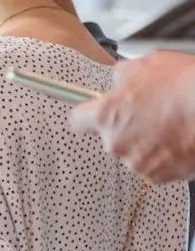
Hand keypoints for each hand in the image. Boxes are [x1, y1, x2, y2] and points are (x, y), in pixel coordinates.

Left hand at [69, 51, 194, 183]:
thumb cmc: (186, 88)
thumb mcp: (149, 63)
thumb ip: (123, 75)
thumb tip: (118, 80)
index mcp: (107, 115)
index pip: (77, 120)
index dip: (86, 115)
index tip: (93, 113)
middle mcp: (115, 143)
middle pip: (110, 137)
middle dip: (127, 127)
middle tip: (152, 112)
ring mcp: (135, 162)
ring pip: (133, 152)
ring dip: (147, 142)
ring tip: (171, 124)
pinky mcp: (156, 176)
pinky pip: (153, 166)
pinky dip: (164, 157)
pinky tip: (178, 139)